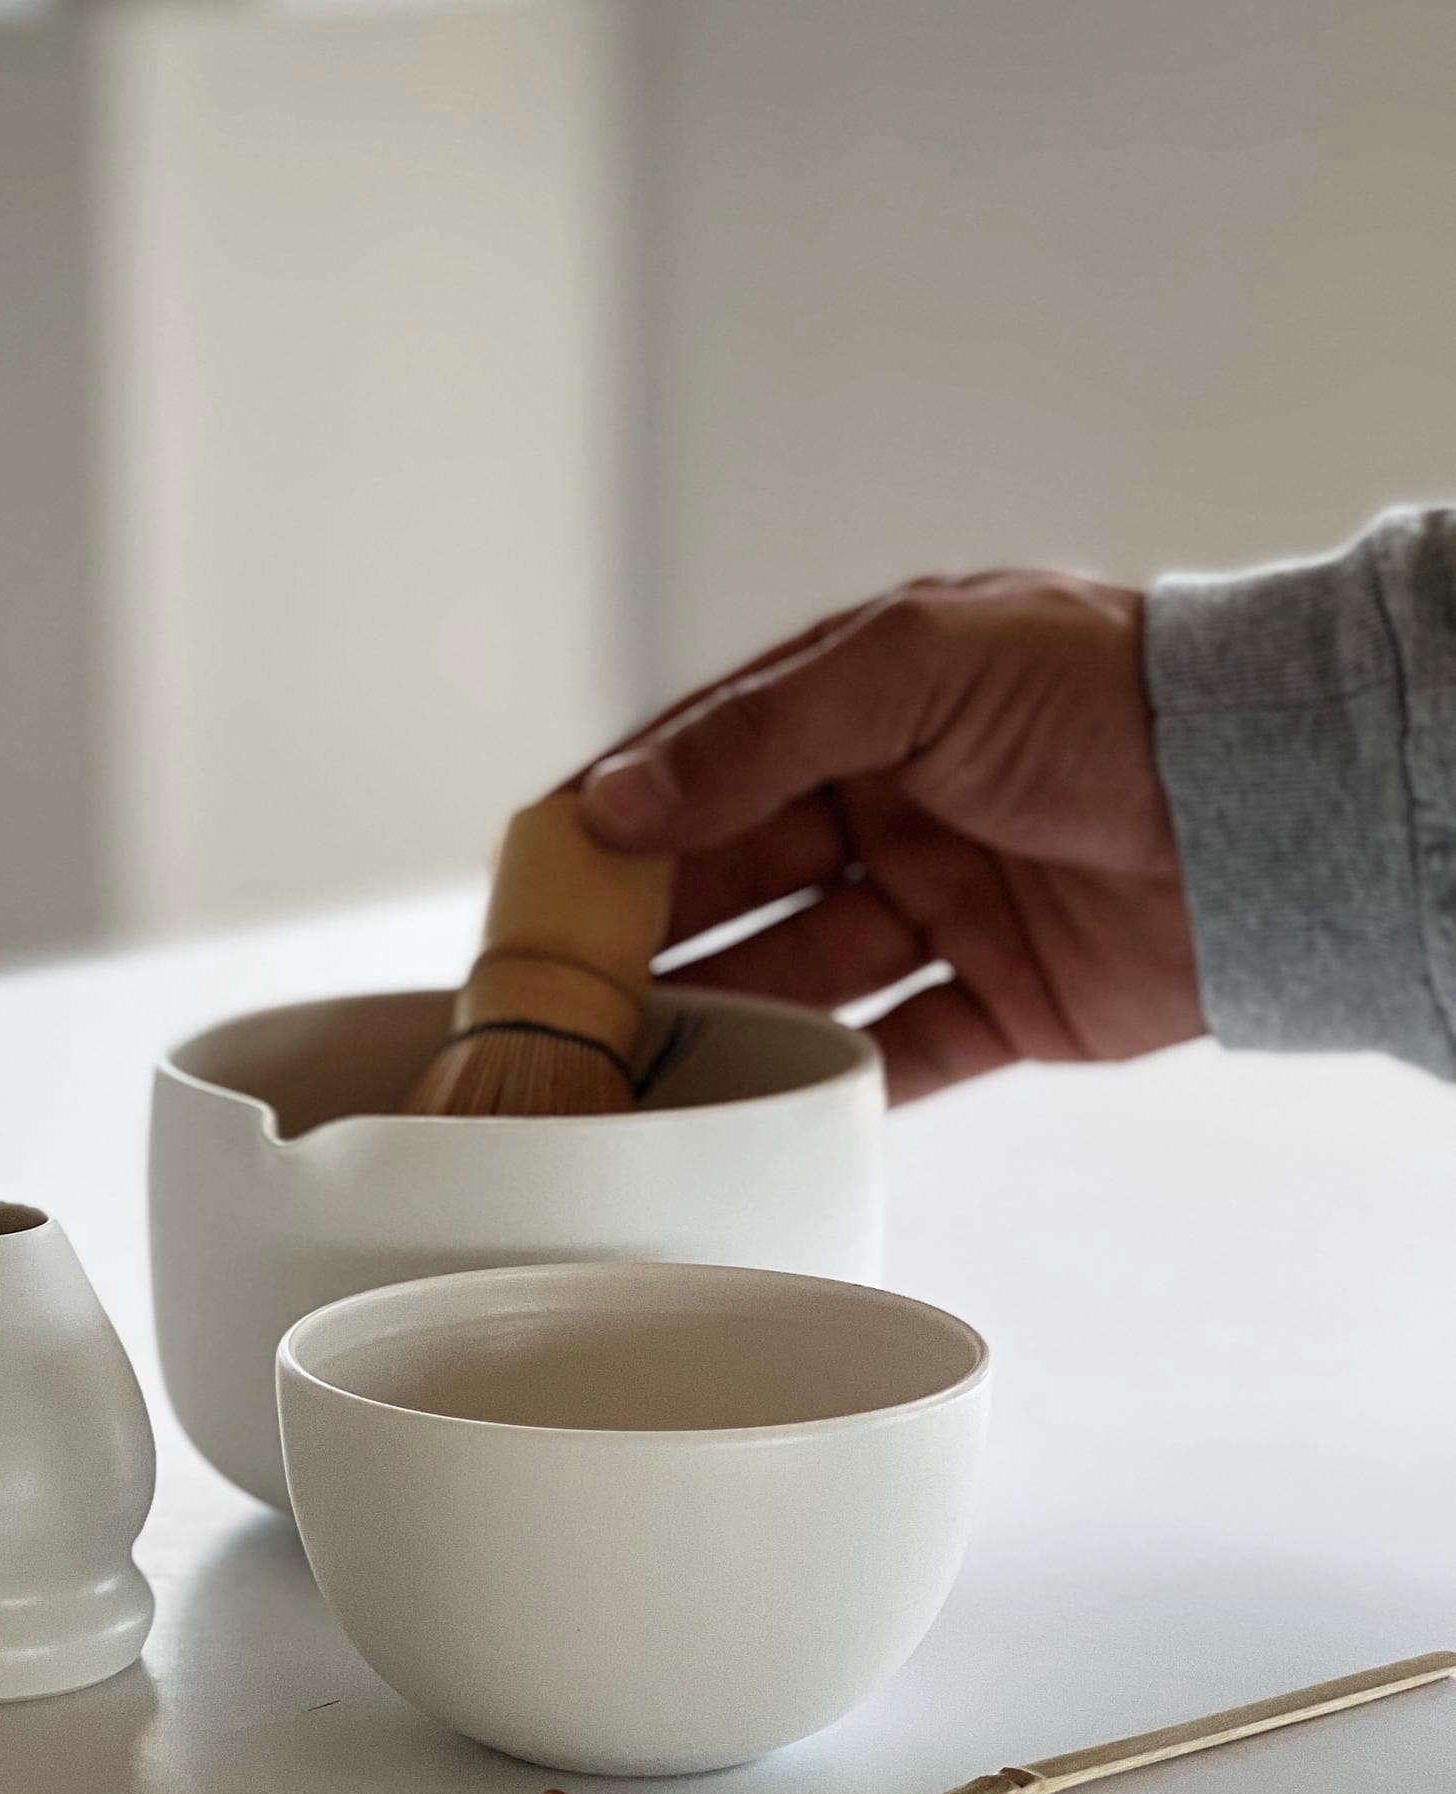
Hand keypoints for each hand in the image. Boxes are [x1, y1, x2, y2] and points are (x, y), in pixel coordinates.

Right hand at [578, 573, 1206, 1102]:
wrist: (1273, 799)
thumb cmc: (1105, 695)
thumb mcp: (913, 671)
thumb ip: (757, 734)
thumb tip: (614, 800)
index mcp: (864, 708)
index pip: (705, 762)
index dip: (617, 815)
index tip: (532, 874)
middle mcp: (893, 806)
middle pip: (737, 880)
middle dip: (651, 930)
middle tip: (562, 987)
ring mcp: (943, 907)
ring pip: (799, 974)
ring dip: (723, 1013)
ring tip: (636, 1057)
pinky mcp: (1002, 1001)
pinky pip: (895, 1053)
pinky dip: (830, 1084)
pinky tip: (756, 1109)